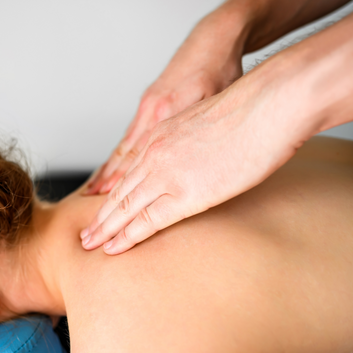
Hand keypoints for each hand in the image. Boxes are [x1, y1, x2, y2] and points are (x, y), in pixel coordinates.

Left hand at [80, 63, 312, 253]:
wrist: (267, 104)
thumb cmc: (251, 111)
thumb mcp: (205, 122)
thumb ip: (191, 143)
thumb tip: (197, 160)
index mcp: (160, 135)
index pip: (127, 171)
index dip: (111, 193)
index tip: (100, 209)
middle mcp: (155, 154)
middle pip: (119, 191)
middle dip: (100, 216)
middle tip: (85, 236)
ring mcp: (166, 174)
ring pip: (125, 207)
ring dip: (106, 229)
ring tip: (90, 246)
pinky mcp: (185, 194)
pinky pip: (147, 220)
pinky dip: (127, 236)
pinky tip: (114, 248)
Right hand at [85, 10, 245, 194]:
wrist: (213, 41)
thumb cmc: (219, 70)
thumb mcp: (216, 102)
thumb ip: (199, 131)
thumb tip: (194, 161)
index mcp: (166, 112)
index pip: (137, 157)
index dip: (123, 183)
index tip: (109, 205)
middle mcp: (151, 114)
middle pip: (125, 156)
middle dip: (109, 184)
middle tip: (95, 206)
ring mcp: (148, 110)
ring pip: (124, 148)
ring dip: (109, 172)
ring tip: (93, 192)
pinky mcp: (150, 106)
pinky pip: (130, 137)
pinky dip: (119, 156)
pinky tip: (112, 168)